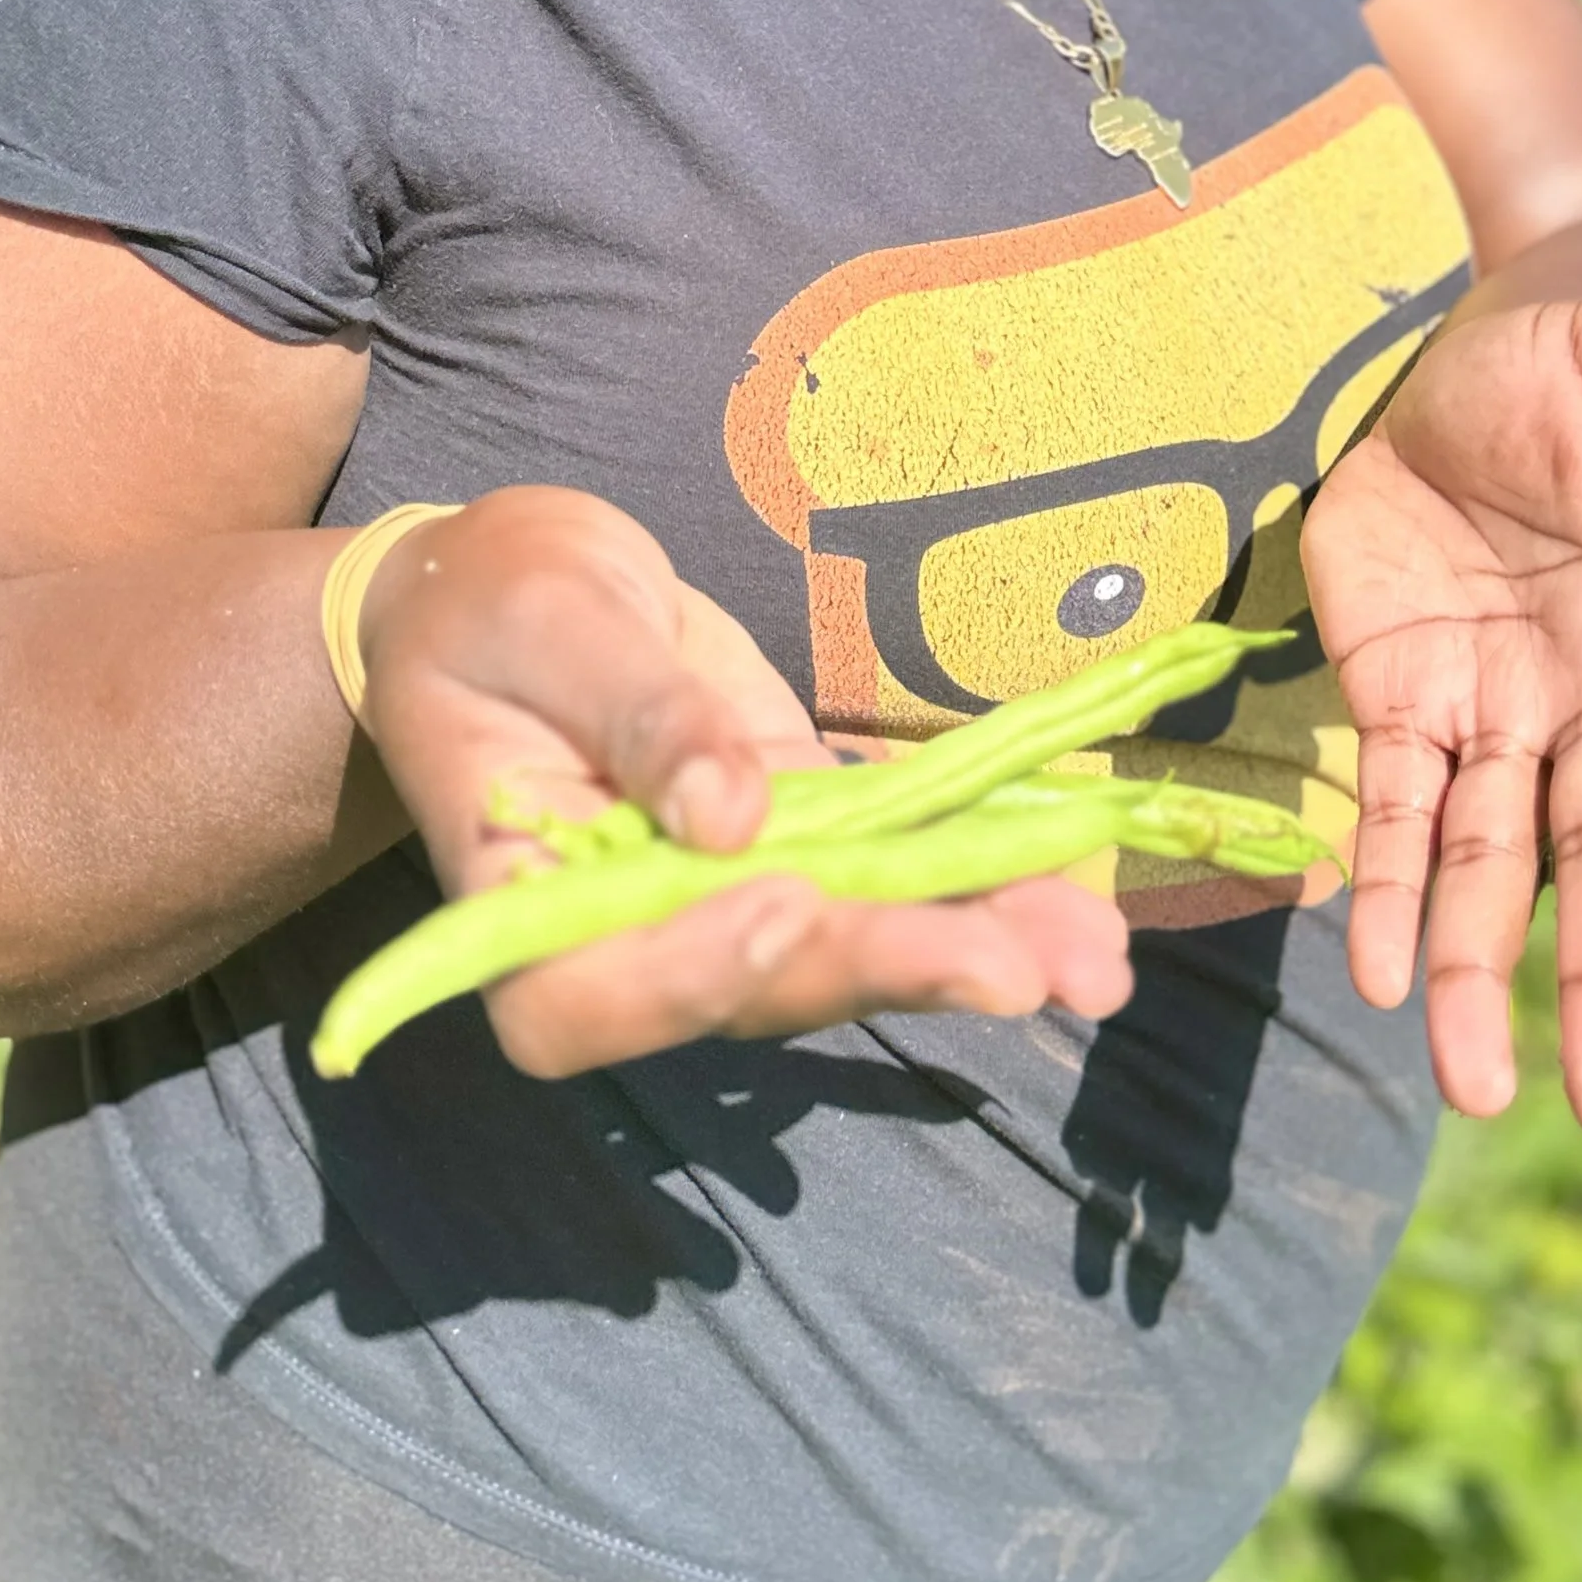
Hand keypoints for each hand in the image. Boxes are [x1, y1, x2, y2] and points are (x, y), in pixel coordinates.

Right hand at [354, 486, 1132, 1076]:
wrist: (512, 582)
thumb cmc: (490, 600)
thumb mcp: (548, 620)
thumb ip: (634, 713)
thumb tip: (724, 815)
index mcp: (518, 903)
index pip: (585, 998)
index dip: (687, 979)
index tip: (780, 904)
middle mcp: (626, 935)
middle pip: (751, 986)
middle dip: (886, 969)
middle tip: (1014, 970)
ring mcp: (721, 897)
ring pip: (843, 948)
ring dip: (969, 949)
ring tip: (1091, 962)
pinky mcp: (796, 846)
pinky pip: (886, 876)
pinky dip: (981, 886)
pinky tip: (1077, 901)